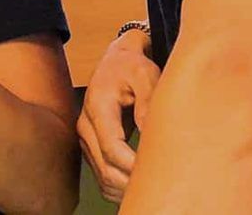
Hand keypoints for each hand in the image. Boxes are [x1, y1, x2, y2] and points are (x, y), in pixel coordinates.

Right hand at [77, 29, 160, 203]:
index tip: (162, 174)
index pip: (112, 148)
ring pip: (104, 179)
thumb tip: (150, 133)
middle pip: (107, 169)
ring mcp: (86, 138)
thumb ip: (148, 101)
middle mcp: (86, 124)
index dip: (135, 167)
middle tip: (165, 186)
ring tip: (156, 187)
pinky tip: (141, 184)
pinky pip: (103, 178)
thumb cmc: (131, 67)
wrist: (115, 63)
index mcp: (98, 106)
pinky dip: (121, 188)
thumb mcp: (145, 74)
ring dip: (128, 190)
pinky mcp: (91, 147)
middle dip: (134, 184)